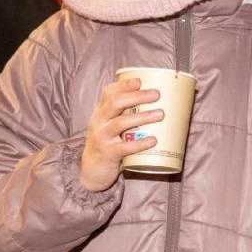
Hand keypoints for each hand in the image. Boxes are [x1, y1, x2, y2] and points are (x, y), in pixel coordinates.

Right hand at [79, 75, 162, 191]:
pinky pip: (125, 146)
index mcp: (100, 113)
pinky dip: (140, 143)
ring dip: (142, 116)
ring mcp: (102, 137)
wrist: (92, 170)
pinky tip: (153, 140)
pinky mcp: (108, 153)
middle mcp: (98, 122)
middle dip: (137, 97)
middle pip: (115, 103)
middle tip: (156, 95)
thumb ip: (125, 117)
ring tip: (160, 114)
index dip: (123, 85)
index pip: (108, 93)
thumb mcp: (111, 127)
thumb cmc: (108, 145)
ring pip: (121, 122)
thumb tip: (157, 106)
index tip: (140, 81)